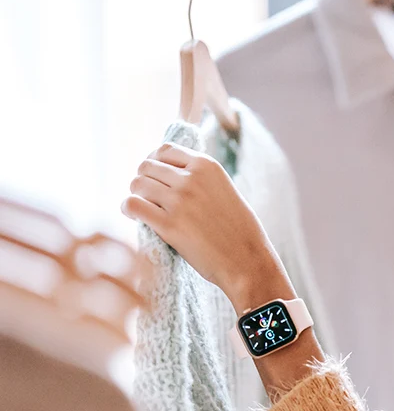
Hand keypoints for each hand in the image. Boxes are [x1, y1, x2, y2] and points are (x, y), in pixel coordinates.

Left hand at [122, 142, 277, 303]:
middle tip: (147, 196)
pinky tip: (134, 216)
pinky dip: (129, 209)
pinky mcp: (169, 225)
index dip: (154, 162)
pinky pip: (134, 206)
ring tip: (142, 208)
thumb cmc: (239, 231)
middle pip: (146, 166)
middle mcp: (191, 178)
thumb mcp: (224, 190)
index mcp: (207, 166)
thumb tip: (170, 174)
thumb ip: (200, 178)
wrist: (247, 261)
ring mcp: (179, 201)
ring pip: (137, 184)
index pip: (165, 150)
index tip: (154, 176)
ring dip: (136, 195)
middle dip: (143, 180)